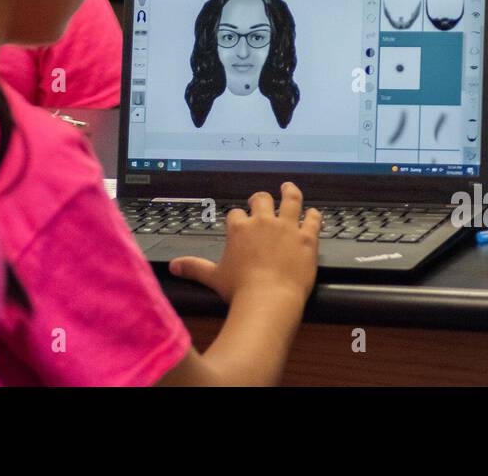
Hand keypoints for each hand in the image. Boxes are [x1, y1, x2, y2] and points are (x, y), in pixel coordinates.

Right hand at [169, 182, 319, 304]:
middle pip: (262, 199)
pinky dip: (314, 215)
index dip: (239, 218)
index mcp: (240, 229)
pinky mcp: (307, 238)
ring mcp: (287, 228)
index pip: (237, 214)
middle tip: (261, 200)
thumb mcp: (214, 278)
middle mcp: (263, 222)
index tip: (240, 222)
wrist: (269, 300)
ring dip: (290, 192)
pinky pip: (313, 219)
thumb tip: (173, 267)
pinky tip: (314, 213)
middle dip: (261, 198)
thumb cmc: (240, 291)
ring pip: (291, 200)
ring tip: (289, 188)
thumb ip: (194, 268)